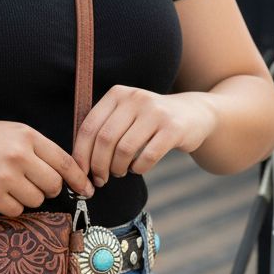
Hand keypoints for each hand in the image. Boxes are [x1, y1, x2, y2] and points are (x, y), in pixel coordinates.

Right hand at [0, 120, 95, 215]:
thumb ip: (37, 148)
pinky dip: (11, 206)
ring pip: (37, 200)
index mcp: (27, 136)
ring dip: (28, 197)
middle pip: (54, 185)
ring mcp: (5, 176)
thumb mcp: (10, 132)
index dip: (79, 178)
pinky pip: (17, 210)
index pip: (64, 161)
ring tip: (9, 184)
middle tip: (33, 183)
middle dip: (48, 188)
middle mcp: (19, 155)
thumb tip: (66, 174)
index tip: (87, 188)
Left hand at [71, 86, 216, 184]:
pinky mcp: (173, 128)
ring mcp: (156, 112)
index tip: (80, 173)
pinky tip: (137, 168)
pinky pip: (147, 156)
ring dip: (117, 168)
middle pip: (105, 139)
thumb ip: (104, 130)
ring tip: (119, 172)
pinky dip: (138, 168)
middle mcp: (135, 98)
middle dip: (98, 165)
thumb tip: (79, 164)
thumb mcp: (126, 114)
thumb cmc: (151, 121)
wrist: (194, 114)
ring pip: (124, 149)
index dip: (81, 154)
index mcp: (117, 94)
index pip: (89, 126)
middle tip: (99, 179)